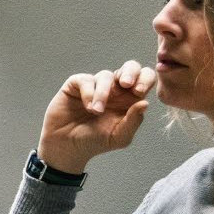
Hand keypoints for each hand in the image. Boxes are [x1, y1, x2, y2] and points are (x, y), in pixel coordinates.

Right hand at [38, 60, 157, 173]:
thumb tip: (145, 103)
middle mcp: (115, 90)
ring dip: (103, 93)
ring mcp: (95, 86)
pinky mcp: (76, 85)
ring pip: (106, 75)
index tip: (138, 92)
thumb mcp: (119, 137)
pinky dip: (88, 93)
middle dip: (131, 72)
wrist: (67, 147)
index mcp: (129, 100)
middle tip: (126, 84)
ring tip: (96, 111)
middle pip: (130, 67)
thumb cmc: (94, 142)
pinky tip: (88, 107)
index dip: (146, 80)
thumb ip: (133, 121)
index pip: (144, 79)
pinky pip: (86, 80)